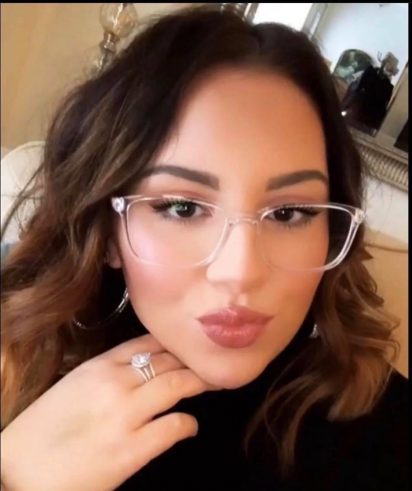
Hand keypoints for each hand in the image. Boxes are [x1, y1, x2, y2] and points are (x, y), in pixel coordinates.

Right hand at [1, 334, 211, 490]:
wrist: (17, 474)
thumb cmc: (41, 432)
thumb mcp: (73, 388)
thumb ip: (106, 375)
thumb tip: (140, 372)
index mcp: (98, 366)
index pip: (147, 342)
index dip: (174, 343)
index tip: (190, 346)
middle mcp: (115, 382)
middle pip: (168, 361)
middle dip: (193, 361)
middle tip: (212, 364)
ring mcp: (125, 414)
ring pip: (177, 385)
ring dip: (199, 384)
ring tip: (213, 384)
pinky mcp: (132, 449)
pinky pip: (173, 426)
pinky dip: (188, 424)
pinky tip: (191, 426)